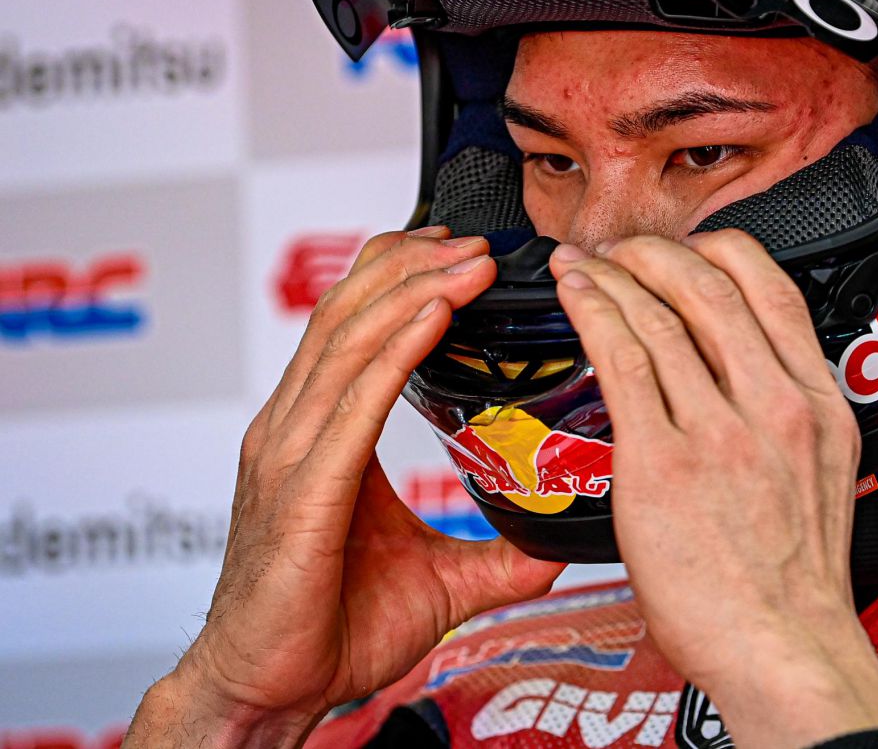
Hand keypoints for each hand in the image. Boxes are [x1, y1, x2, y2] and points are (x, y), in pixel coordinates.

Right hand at [126, 229, 563, 747]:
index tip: (457, 250)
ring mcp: (290, 454)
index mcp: (318, 435)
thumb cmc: (329, 627)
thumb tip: (556, 540)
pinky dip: (394, 352)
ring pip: (350, 342)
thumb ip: (493, 551)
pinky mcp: (299, 491)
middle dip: (415, 266)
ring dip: (415, 291)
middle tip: (476, 241)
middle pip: (350, 314)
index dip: (400, 277)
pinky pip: (352, 405)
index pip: (352, 328)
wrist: (269, 688)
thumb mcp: (435, 578)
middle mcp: (295, 429)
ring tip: (471, 261)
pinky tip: (434, 315)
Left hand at [549, 231, 877, 748]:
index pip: (771, 287)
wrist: (784, 650)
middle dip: (654, 252)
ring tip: (582, 265)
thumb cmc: (794, 583)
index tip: (683, 251)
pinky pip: (623, 361)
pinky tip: (574, 297)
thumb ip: (782, 417)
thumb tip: (736, 381)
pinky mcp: (664, 462)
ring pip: (661, 314)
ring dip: (612, 275)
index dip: (717, 250)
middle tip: (619, 249)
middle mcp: (776, 404)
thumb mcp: (817, 476)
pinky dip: (593, 314)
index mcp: (819, 402)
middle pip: (711, 283)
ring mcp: (722, 431)